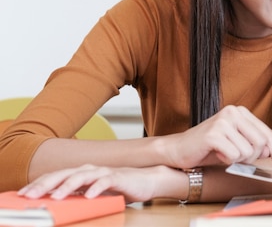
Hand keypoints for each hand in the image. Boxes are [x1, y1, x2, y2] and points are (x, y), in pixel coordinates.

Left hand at [18, 164, 168, 202]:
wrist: (147, 180)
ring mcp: (104, 172)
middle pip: (64, 174)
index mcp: (82, 172)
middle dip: (46, 184)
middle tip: (30, 195)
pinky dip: (96, 189)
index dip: (39, 183)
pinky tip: (88, 196)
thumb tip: (54, 203)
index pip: (56, 176)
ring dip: (67, 186)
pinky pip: (105, 182)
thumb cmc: (119, 188)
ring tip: (56, 196)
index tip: (23, 193)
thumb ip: (76, 194)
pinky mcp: (118, 177)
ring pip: (82, 176)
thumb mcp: (93, 193)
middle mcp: (90, 170)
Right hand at [163, 105, 271, 171]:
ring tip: (222, 153)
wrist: (178, 149)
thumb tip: (269, 151)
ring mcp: (223, 121)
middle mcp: (233, 112)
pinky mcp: (214, 133)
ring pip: (247, 151)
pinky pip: (234, 155)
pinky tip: (215, 153)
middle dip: (251, 158)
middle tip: (235, 158)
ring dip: (236, 160)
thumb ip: (253, 145)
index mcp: (241, 112)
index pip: (267, 133)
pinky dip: (226, 160)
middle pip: (261, 143)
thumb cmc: (208, 148)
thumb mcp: (235, 144)